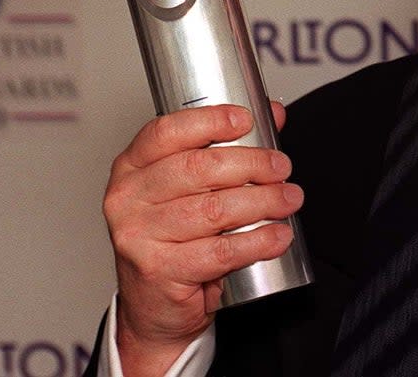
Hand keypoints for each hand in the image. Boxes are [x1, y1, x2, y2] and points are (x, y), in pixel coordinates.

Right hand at [102, 102, 302, 376]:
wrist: (155, 304)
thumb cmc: (175, 237)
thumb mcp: (193, 187)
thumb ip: (230, 146)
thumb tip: (273, 113)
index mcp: (132, 167)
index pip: (167, 132)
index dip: (209, 121)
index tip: (246, 120)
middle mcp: (129, 198)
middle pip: (198, 168)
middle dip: (252, 164)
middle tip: (282, 168)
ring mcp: (139, 235)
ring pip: (214, 209)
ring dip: (263, 202)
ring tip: (289, 200)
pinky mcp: (160, 270)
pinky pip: (220, 251)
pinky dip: (257, 241)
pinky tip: (278, 235)